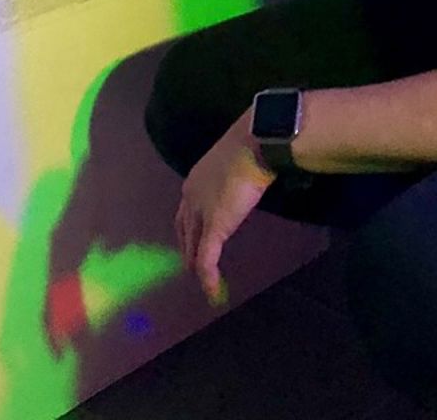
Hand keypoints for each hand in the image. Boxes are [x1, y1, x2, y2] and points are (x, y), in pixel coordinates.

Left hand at [176, 115, 277, 304]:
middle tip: (190, 267)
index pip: (184, 211)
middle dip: (186, 249)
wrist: (253, 146)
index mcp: (194, 181)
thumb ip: (235, 179)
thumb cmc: (251, 150)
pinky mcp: (214, 226)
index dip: (186, 229)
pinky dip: (208, 275)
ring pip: (192, 245)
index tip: (190, 240)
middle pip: (183, 230)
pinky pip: (207, 256)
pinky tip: (211, 290)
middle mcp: (190, 197)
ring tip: (201, 281)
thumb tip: (249, 181)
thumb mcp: (237, 166)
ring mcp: (200, 212)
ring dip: (196, 265)